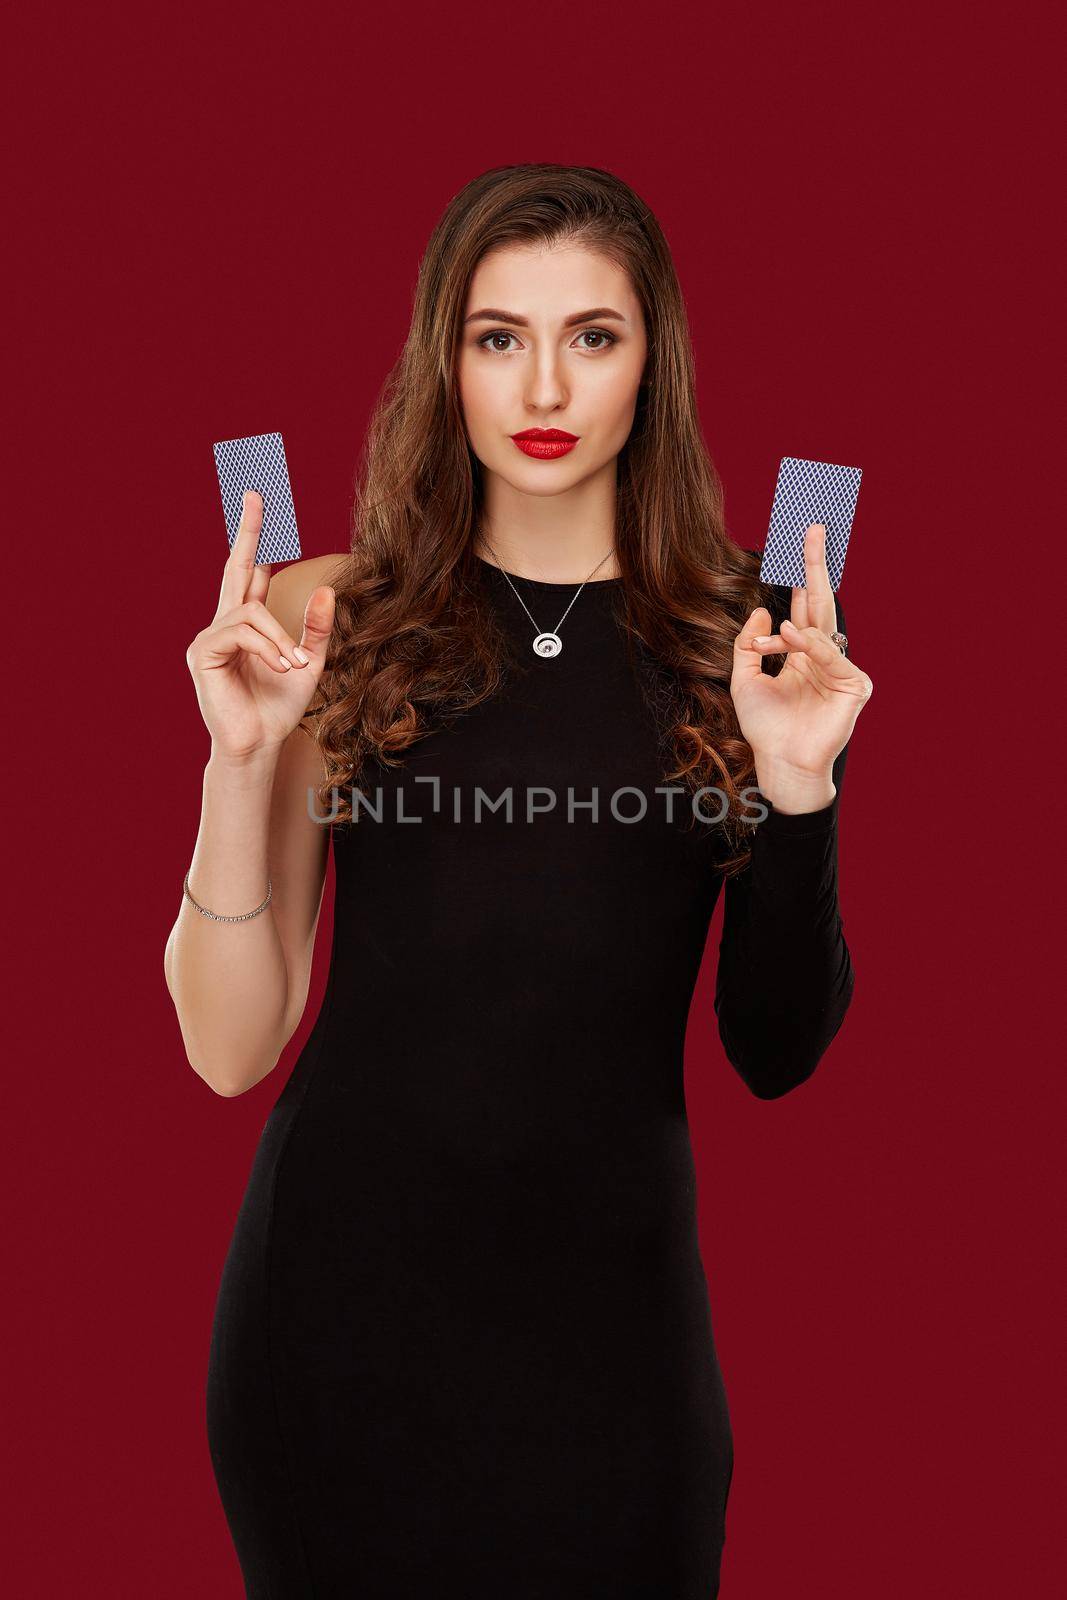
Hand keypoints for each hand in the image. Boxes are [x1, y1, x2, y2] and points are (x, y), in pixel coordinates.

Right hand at [185, 490, 335, 760]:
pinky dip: (266, 646)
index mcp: (248, 622)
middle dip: (248, 528)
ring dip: (279, 637)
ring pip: (250, 609)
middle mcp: (226, 622)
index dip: (259, 538)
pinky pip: (241, 631)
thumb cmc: (279, 708)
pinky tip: (278, 666)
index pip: (252, 570)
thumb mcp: (309, 664)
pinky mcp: (202, 651)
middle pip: (236, 565)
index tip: (262, 501)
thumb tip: (328, 588)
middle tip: (255, 491)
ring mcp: (211, 635)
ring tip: (293, 665)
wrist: (258, 744)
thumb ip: (317, 629)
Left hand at [731, 524, 872, 800]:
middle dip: (816, 564)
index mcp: (801, 653)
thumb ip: (749, 644)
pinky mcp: (855, 685)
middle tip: (813, 526)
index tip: (798, 539)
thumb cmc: (765, 728)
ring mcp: (841, 669)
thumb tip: (763, 610)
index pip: (803, 604)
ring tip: (779, 636)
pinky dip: (808, 647)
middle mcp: (823, 656)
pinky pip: (830, 654)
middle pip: (821, 600)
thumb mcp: (744, 680)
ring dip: (796, 629)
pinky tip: (791, 642)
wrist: (779, 763)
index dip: (800, 573)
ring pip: (819, 630)